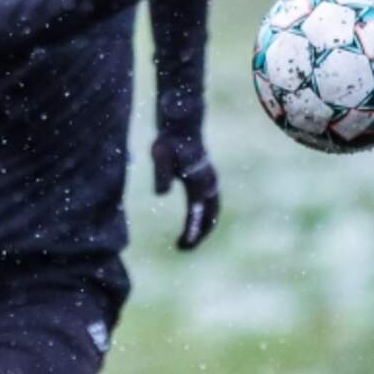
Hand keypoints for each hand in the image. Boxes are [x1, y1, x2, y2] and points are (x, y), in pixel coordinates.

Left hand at [151, 134, 219, 250]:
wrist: (182, 124)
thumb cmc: (169, 141)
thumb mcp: (160, 156)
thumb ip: (161, 175)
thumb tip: (160, 194)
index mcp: (199, 182)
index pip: (197, 215)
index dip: (192, 233)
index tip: (183, 246)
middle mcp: (209, 183)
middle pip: (210, 216)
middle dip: (200, 234)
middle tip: (185, 249)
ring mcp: (211, 180)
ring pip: (213, 209)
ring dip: (205, 226)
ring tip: (191, 240)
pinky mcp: (208, 177)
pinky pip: (212, 202)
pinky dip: (207, 215)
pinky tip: (195, 221)